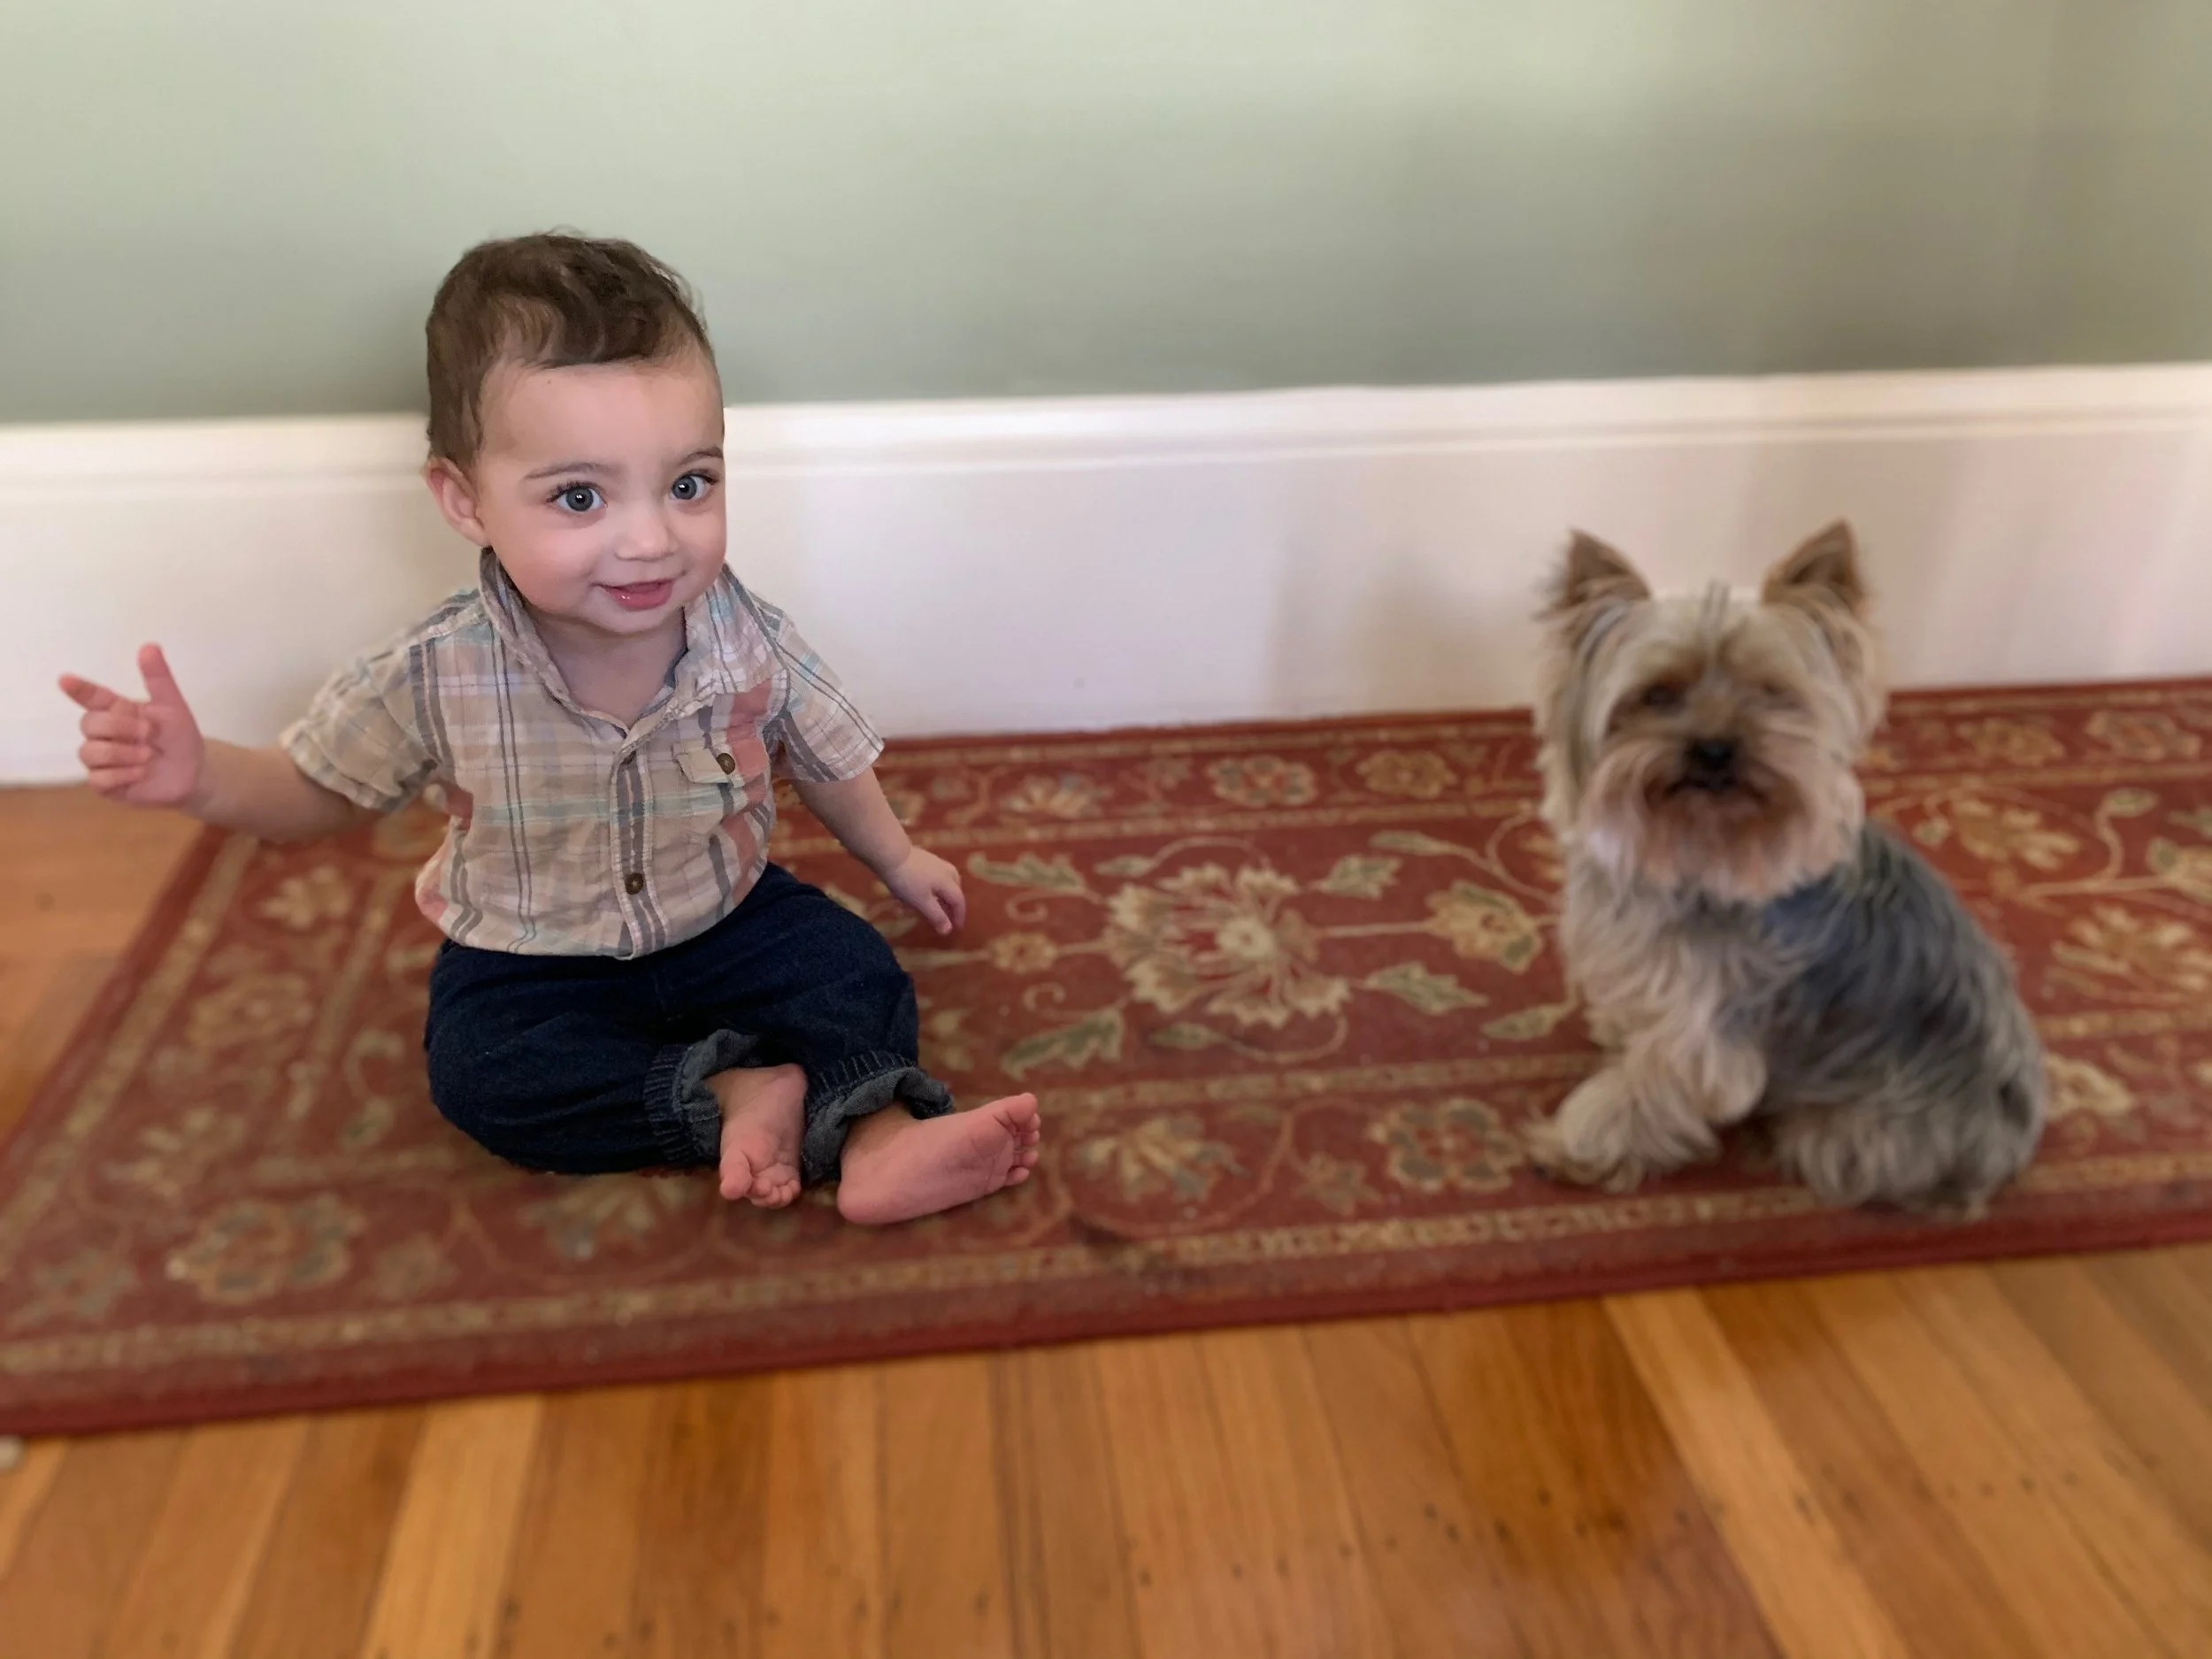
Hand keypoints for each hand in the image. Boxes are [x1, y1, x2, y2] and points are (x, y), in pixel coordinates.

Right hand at [58, 644, 206, 808]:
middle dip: (118, 727)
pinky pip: (96, 779)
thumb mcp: (173, 706)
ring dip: (120, 753)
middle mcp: (105, 734)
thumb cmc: (179, 736)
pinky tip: (141, 773)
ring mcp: (103, 760)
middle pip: (88, 725)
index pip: (91, 697)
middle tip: (148, 732)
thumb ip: (159, 678)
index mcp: (117, 711)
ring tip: (149, 755)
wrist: (195, 772)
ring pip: (88, 753)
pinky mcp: (107, 784)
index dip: (78, 689)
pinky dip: (120, 775)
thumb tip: (149, 646)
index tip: (65, 679)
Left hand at [881, 846, 965, 935]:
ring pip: (945, 880)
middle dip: (952, 904)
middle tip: (947, 916)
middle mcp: (945, 870)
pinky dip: (931, 887)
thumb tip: (948, 930)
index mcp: (948, 882)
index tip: (956, 927)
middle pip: (955, 888)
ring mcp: (934, 862)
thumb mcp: (922, 902)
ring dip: (942, 894)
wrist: (890, 854)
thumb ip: (936, 916)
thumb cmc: (907, 880)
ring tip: (935, 903)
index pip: (959, 901)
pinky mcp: (922, 858)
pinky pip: (933, 875)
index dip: (958, 915)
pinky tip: (918, 891)